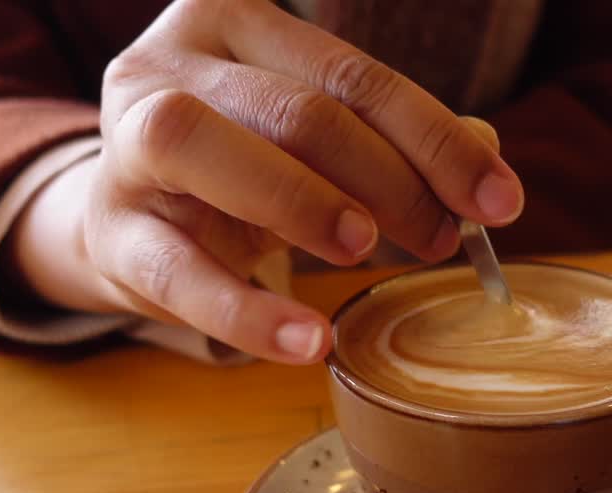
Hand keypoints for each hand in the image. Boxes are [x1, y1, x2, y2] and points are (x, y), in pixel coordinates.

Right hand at [9, 0, 522, 362]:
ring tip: (364, 252)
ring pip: (204, 147)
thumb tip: (489, 159)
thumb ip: (398, 141)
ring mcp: (125, 141)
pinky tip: (308, 341)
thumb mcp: (319, 141)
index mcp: (237, 24)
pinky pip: (176, 270)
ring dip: (302, 204)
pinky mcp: (111, 230)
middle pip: (294, 111)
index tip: (501, 201)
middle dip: (388, 180)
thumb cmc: (246, 163)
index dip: (436, 140)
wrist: (133, 214)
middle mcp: (171, 64)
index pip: (353, 76)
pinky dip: (247, 311)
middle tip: (441, 240)